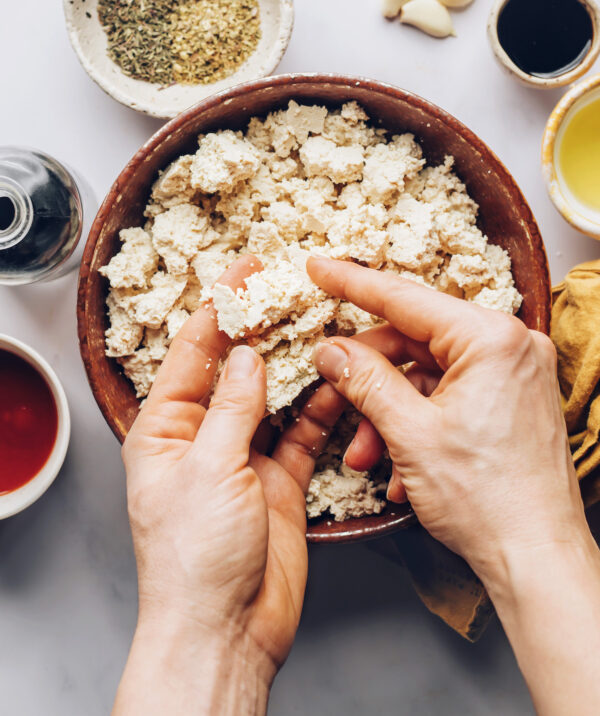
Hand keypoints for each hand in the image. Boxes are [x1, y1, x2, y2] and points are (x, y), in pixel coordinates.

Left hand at [113, 256, 332, 715]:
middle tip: (294, 290)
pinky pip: (304, 431)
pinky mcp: (280, 479)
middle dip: (264, 329)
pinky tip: (341, 384)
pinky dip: (322, 408)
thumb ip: (232, 406)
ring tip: (326, 330)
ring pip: (276, 396)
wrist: (227, 631)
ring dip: (300, 366)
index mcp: (166, 428)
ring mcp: (244, 456)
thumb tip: (245, 354)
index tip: (246, 269)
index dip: (220, 306)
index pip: (193, 351)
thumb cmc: (195, 559)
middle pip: (237, 367)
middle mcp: (204, 436)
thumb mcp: (208, 468)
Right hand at [306, 257, 599, 715]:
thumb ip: (366, 380)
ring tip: (366, 454)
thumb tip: (332, 351)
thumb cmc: (489, 501)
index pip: (406, 299)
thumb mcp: (409, 434)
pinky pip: (451, 397)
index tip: (320, 267)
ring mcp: (515, 375)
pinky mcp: (512, 401)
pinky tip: (398, 466)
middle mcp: (510, 347)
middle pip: (415, 340)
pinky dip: (418, 424)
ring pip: (428, 375)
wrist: (538, 560)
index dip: (353, 284)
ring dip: (389, 412)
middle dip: (370, 377)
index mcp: (491, 339)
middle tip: (332, 389)